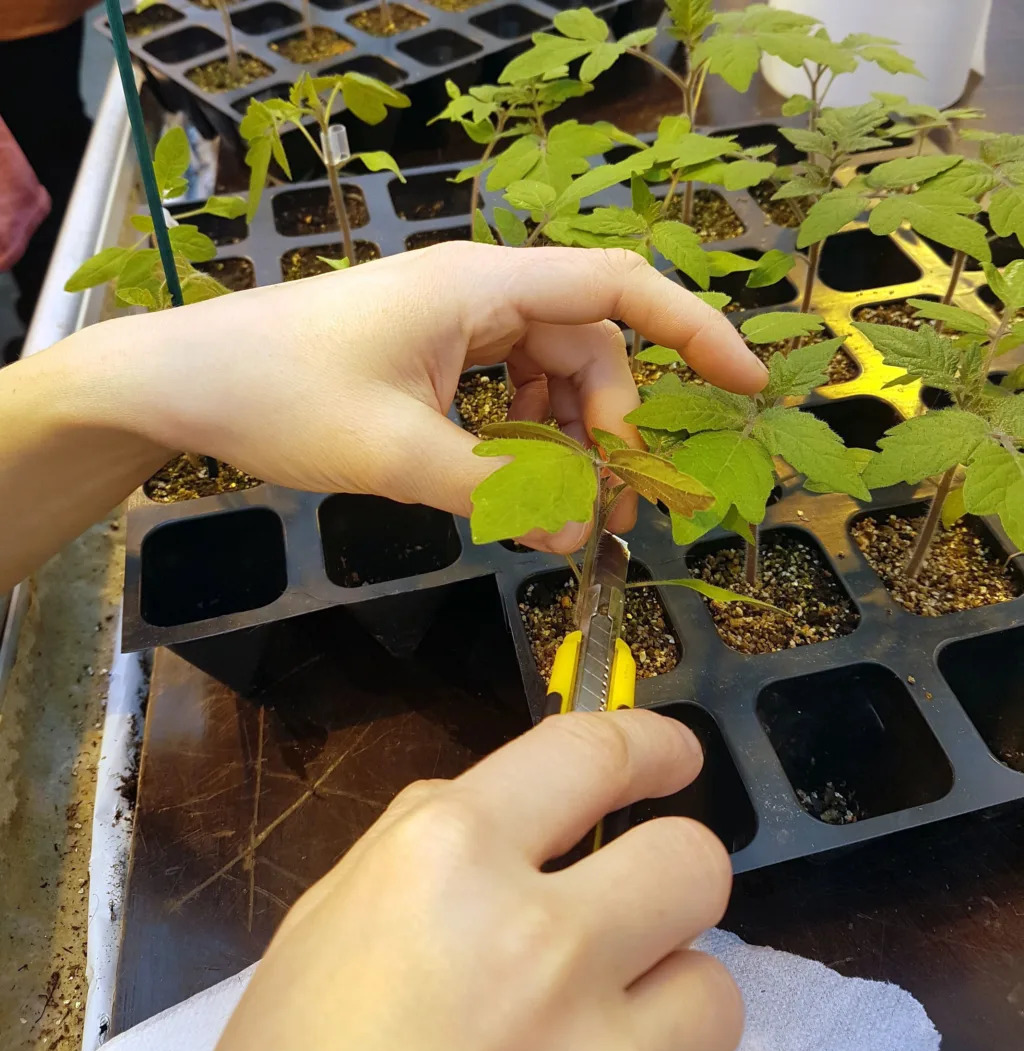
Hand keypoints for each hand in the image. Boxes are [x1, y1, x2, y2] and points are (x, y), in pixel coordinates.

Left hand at [106, 243, 765, 550]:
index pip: (619, 287)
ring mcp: (454, 327)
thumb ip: (498, 492)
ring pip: (550, 376)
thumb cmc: (281, 396)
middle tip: (613, 510)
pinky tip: (517, 485)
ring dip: (571, 441)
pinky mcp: (430, 358)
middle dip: (613, 426)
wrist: (184, 385)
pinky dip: (526, 440)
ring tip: (572, 511)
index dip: (694, 330)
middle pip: (589, 347)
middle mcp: (479, 295)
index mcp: (482, 287)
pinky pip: (507, 393)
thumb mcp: (397, 453)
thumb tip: (581, 534)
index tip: (747, 381)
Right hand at [204, 709, 740, 1050]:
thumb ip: (432, 836)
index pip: (591, 754)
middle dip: (671, 876)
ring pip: (715, 989)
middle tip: (630, 907)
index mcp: (446, 855)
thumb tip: (526, 808)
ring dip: (668, 999)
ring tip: (596, 1027)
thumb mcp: (331, 915)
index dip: (651, 742)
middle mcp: (535, 939)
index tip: (675, 755)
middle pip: (692, 862)